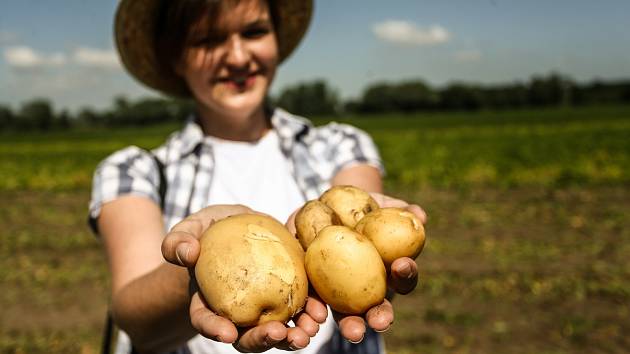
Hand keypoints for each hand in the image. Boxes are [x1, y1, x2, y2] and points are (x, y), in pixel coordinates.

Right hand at [162, 205, 325, 351]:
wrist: (239, 225)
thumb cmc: (208, 230)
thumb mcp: (190, 229)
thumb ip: (178, 241)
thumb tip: (187, 252)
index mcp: (206, 302)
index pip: (205, 320)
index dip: (215, 329)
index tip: (227, 333)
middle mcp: (235, 313)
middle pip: (246, 336)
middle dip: (263, 340)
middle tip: (278, 335)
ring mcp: (263, 307)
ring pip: (277, 330)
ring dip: (293, 336)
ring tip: (307, 332)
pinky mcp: (286, 294)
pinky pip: (299, 309)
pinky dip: (310, 313)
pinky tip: (320, 313)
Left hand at [287, 193, 426, 342]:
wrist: (329, 206)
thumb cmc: (367, 207)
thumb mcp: (384, 205)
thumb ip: (401, 210)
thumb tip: (419, 215)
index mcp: (390, 272)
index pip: (403, 278)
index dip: (406, 274)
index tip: (402, 264)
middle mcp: (368, 289)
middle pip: (377, 308)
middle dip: (380, 318)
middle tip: (381, 321)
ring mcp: (341, 293)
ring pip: (347, 315)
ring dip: (351, 326)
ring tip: (353, 333)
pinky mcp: (314, 287)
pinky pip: (315, 302)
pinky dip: (316, 311)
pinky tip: (315, 315)